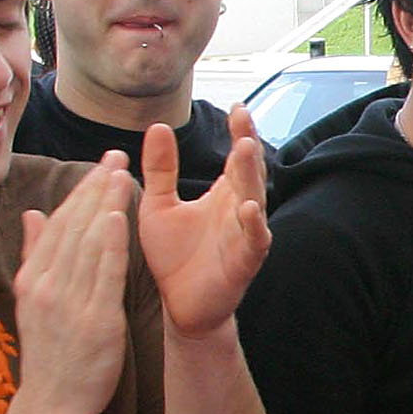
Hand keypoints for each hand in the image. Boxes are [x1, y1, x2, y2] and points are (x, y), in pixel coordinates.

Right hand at [8, 155, 134, 413]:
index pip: (58, 224)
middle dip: (95, 187)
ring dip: (105, 204)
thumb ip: (35, 256)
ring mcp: (68, 302)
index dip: (79, 191)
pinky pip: (103, 274)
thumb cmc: (50, 353)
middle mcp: (46, 285)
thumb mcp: (32, 301)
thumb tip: (33, 214)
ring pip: (88, 242)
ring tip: (122, 173)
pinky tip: (119, 216)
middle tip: (116, 155)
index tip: (98, 165)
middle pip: (73, 226)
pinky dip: (110, 243)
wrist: (52, 404)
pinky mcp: (94, 319)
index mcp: (32, 278)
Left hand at [138, 108, 269, 336]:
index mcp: (222, 195)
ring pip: (255, 200)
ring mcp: (244, 237)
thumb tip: (157, 126)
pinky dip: (254, 226)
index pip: (236, 158)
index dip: (239, 132)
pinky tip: (249, 208)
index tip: (236, 106)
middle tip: (243, 120)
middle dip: (247, 146)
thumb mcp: (159, 205)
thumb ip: (161, 169)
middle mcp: (238, 211)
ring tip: (245, 150)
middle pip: (249, 173)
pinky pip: (254, 242)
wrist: (176, 307)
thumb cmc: (172, 257)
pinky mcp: (244, 264)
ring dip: (251, 177)